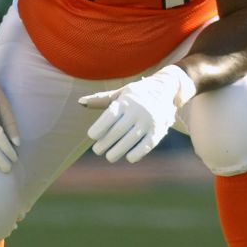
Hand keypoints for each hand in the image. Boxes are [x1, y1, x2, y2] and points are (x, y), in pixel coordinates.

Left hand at [79, 65, 195, 163]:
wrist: (167, 88)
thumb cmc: (137, 94)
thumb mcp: (120, 93)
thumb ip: (101, 99)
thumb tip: (80, 102)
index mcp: (126, 101)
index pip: (110, 116)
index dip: (99, 128)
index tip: (92, 136)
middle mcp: (137, 110)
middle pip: (117, 130)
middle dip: (105, 143)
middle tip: (97, 150)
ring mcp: (149, 121)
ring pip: (130, 139)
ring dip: (117, 151)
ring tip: (109, 156)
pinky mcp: (158, 130)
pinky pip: (147, 145)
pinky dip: (137, 153)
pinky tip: (128, 157)